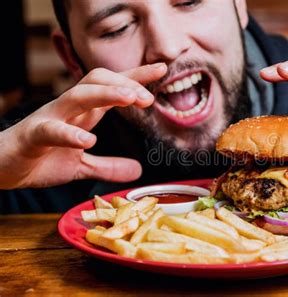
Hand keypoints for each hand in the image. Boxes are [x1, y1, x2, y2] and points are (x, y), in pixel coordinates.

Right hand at [0, 63, 166, 188]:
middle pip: (96, 82)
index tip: (162, 69)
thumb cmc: (40, 158)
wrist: (1, 167)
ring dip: (106, 95)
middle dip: (125, 83)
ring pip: (77, 97)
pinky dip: (70, 134)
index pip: (112, 87)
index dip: (136, 77)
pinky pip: (51, 130)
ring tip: (131, 98)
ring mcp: (50, 119)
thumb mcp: (81, 165)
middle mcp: (68, 109)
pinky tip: (88, 140)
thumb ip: (108, 165)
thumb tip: (137, 169)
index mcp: (82, 113)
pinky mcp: (33, 136)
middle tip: (149, 96)